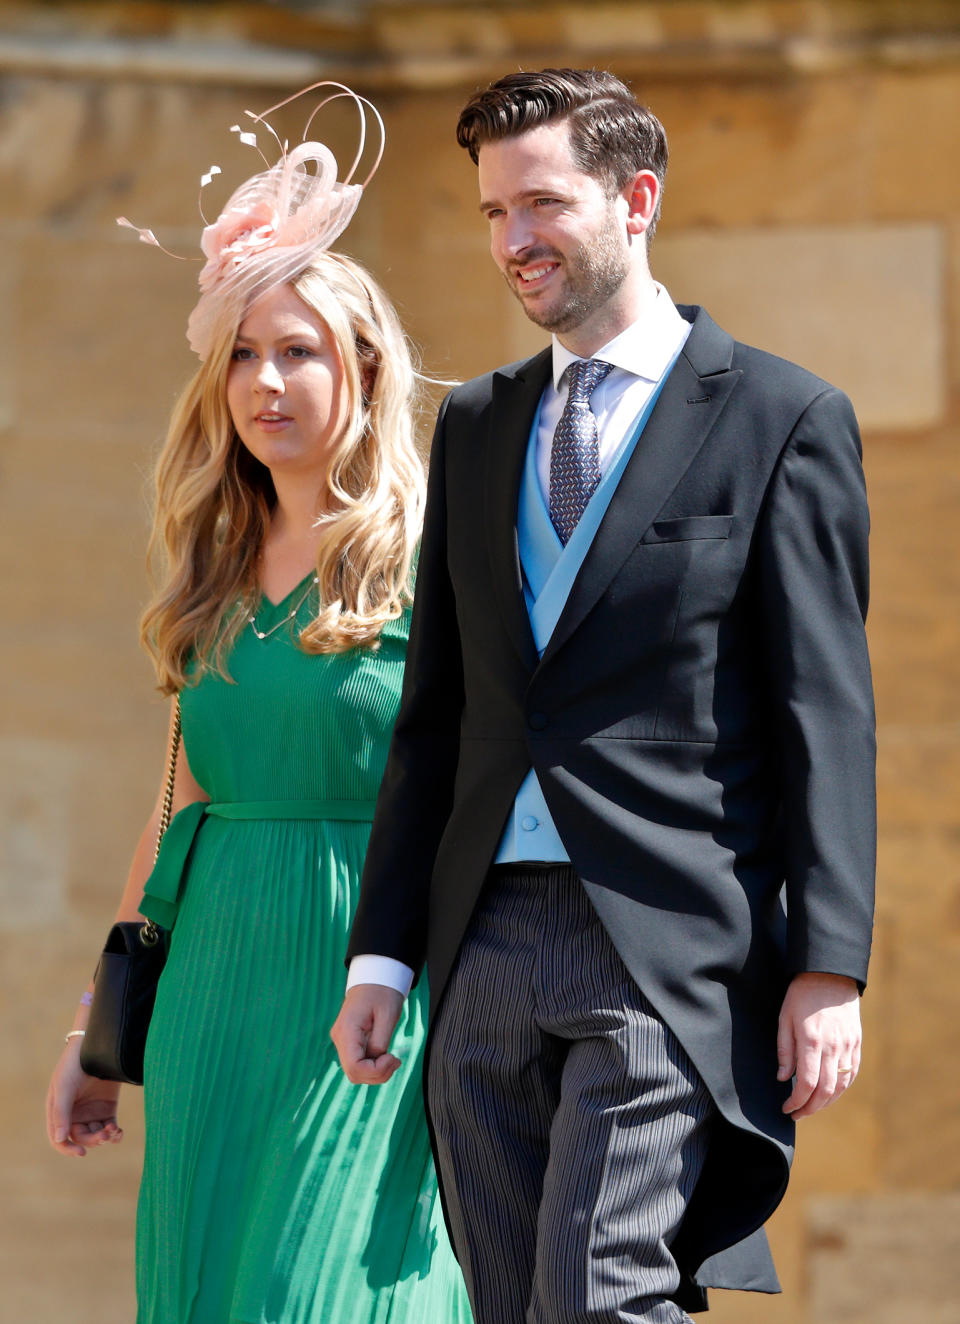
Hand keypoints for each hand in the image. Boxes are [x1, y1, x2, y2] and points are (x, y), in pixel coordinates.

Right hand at [46, 1039, 122, 1156]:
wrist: (97, 1044)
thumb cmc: (75, 1064)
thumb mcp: (64, 1088)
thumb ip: (61, 1113)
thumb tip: (59, 1139)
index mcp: (58, 1112)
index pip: (59, 1138)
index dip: (68, 1149)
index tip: (81, 1153)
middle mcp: (74, 1114)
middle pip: (81, 1138)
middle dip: (92, 1140)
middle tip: (104, 1134)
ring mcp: (92, 1111)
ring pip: (96, 1135)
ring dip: (104, 1137)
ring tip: (113, 1131)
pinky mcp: (108, 1107)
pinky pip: (110, 1127)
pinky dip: (114, 1133)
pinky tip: (118, 1132)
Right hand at [331, 984, 403, 1084]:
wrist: (373, 978)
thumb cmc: (382, 992)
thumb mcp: (387, 1015)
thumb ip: (380, 1042)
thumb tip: (376, 1061)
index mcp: (347, 1030)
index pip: (355, 1067)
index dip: (376, 1071)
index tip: (392, 1057)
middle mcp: (340, 1038)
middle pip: (354, 1073)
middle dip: (377, 1074)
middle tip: (395, 1060)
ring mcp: (342, 1041)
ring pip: (355, 1072)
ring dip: (376, 1072)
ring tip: (392, 1058)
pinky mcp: (348, 1042)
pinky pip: (358, 1063)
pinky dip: (373, 1066)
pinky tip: (385, 1056)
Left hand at [777, 972, 861, 1118]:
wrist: (830, 975)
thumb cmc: (802, 995)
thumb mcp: (785, 1018)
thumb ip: (785, 1050)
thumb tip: (783, 1078)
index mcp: (812, 1041)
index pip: (807, 1084)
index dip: (797, 1102)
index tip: (787, 1108)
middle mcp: (833, 1047)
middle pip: (825, 1091)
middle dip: (810, 1108)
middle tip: (797, 1114)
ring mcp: (848, 1046)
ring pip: (841, 1086)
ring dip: (826, 1103)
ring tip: (811, 1107)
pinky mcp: (857, 1044)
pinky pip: (852, 1074)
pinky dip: (841, 1089)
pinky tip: (830, 1094)